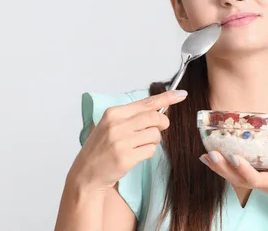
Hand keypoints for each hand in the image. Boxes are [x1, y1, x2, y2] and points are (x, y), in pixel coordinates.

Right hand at [69, 90, 187, 191]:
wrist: (86, 174)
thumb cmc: (101, 149)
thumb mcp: (112, 126)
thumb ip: (134, 117)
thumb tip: (161, 109)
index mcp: (113, 113)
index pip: (146, 102)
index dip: (166, 98)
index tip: (181, 94)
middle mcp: (117, 125)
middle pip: (155, 117)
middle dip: (162, 123)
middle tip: (159, 129)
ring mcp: (121, 141)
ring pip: (155, 135)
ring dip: (154, 141)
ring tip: (140, 145)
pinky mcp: (126, 157)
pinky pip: (151, 151)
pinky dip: (148, 153)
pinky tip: (136, 155)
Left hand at [200, 149, 267, 199]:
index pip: (256, 179)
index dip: (244, 170)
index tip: (235, 157)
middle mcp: (262, 183)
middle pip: (239, 180)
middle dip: (224, 168)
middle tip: (212, 154)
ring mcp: (256, 180)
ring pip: (234, 177)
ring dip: (219, 167)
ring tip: (205, 155)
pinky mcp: (252, 174)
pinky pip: (234, 172)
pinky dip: (221, 165)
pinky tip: (209, 156)